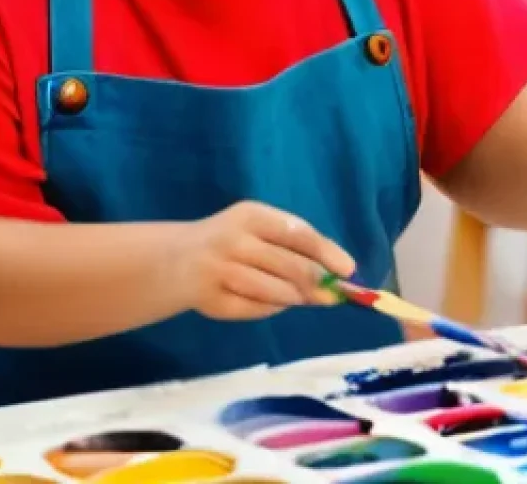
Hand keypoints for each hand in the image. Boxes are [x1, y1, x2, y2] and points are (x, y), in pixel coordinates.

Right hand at [183, 202, 355, 319]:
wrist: (178, 259)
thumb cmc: (233, 240)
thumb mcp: (261, 228)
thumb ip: (295, 244)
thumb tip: (340, 271)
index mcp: (252, 216)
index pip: (298, 234)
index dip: (327, 253)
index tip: (348, 270)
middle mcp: (235, 241)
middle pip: (291, 267)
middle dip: (317, 283)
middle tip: (331, 295)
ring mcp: (221, 271)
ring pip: (276, 292)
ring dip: (296, 298)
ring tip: (301, 297)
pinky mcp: (213, 301)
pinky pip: (256, 310)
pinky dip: (272, 309)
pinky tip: (273, 302)